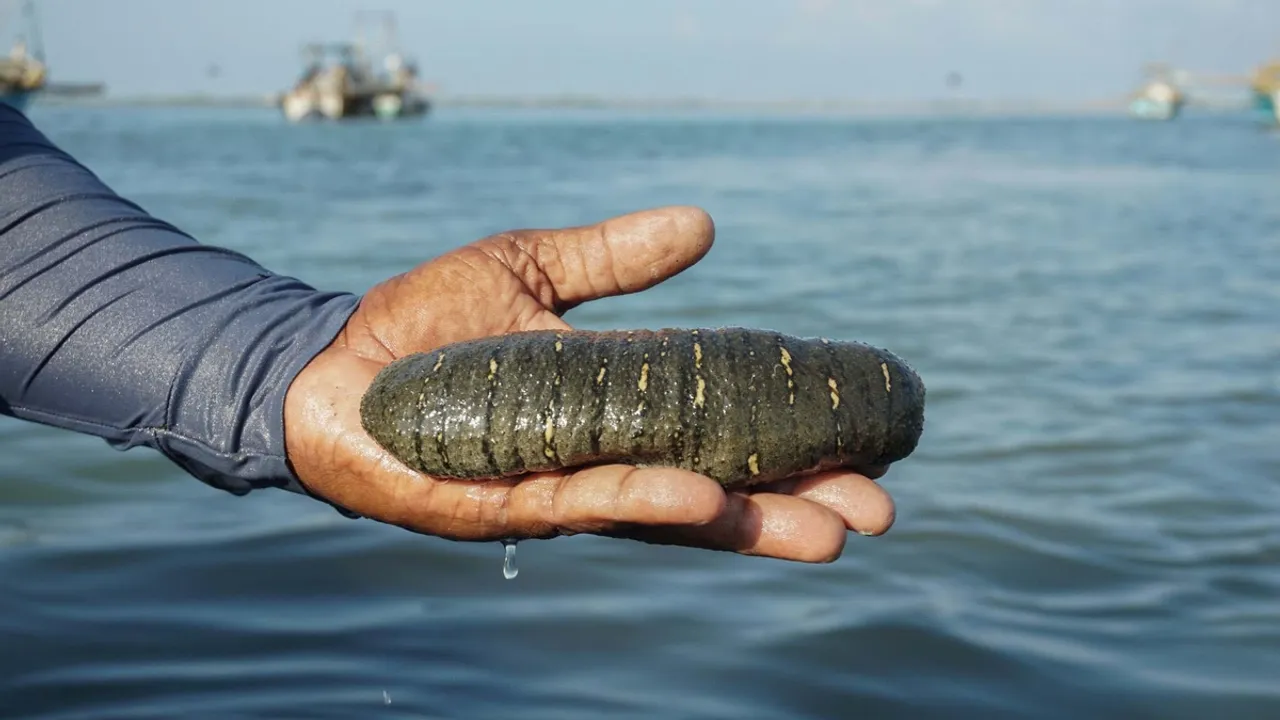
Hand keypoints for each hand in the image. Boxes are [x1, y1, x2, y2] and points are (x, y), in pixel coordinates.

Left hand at [283, 207, 894, 561]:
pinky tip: (706, 503)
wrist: (329, 358)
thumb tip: (706, 225)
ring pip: (663, 517)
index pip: (716, 440)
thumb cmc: (426, 324)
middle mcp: (595, 467)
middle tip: (876, 512)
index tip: (863, 448)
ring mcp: (554, 493)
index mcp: (612, 419)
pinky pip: (584, 505)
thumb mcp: (534, 271)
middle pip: (712, 495)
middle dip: (792, 507)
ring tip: (827, 530)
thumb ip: (615, 261)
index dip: (786, 450)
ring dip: (745, 525)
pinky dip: (645, 504)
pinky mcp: (503, 506)